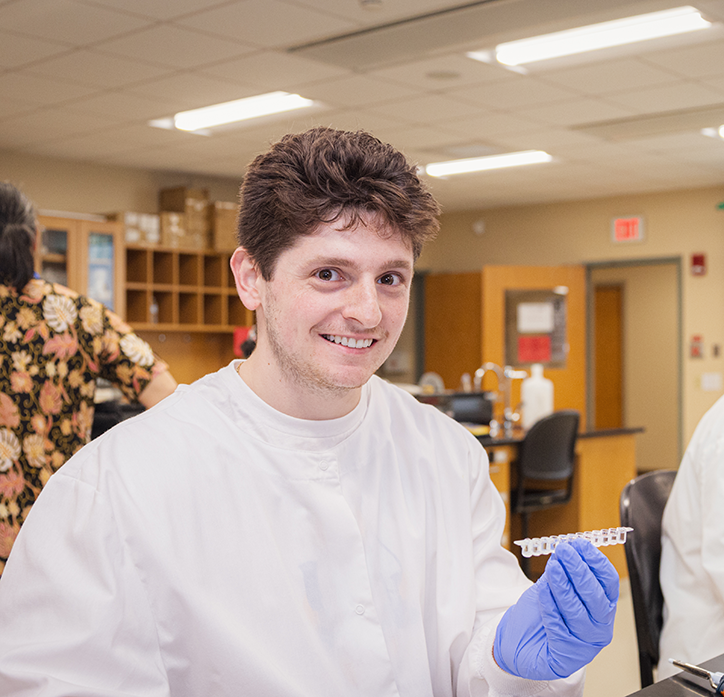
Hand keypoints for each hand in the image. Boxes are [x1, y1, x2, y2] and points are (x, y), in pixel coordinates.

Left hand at [493, 538, 618, 680]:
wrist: (517, 642)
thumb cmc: (539, 614)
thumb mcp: (552, 586)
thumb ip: (561, 570)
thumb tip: (565, 549)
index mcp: (602, 608)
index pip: (608, 582)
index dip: (596, 561)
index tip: (581, 544)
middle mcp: (599, 628)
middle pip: (596, 598)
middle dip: (580, 572)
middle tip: (566, 552)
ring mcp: (584, 645)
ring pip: (578, 613)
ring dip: (564, 587)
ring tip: (553, 568)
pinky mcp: (566, 657)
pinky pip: (559, 628)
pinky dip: (551, 606)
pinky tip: (542, 590)